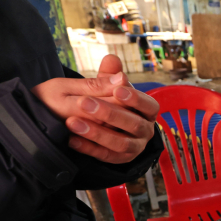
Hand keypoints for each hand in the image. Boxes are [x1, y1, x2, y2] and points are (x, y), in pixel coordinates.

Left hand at [32, 56, 159, 163]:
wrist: (95, 126)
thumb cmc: (105, 102)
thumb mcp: (104, 88)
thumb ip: (107, 76)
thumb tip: (111, 60)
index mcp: (148, 111)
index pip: (149, 105)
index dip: (135, 98)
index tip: (117, 90)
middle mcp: (145, 130)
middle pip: (134, 124)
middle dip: (109, 113)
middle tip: (84, 103)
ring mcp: (134, 147)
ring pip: (120, 143)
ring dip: (96, 132)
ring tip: (72, 122)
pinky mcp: (119, 160)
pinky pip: (106, 156)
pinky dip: (88, 148)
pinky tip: (72, 140)